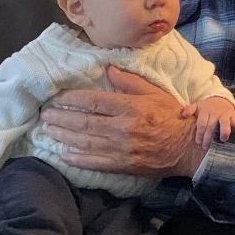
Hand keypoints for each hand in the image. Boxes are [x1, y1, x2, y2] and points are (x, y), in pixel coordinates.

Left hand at [42, 67, 204, 178]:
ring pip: (86, 142)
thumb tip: (108, 68)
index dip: (71, 99)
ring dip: (64, 137)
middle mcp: (123, 128)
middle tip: (45, 115)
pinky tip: (65, 155)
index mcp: (129, 107)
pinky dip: (79, 159)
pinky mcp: (124, 165)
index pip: (93, 102)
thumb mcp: (154, 92)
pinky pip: (96, 163)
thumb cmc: (173, 116)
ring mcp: (122, 149)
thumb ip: (130, 81)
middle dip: (61, 118)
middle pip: (84, 123)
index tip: (56, 97)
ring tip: (48, 131)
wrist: (189, 147)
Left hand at [182, 97, 234, 149]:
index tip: (198, 142)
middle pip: (211, 126)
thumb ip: (190, 110)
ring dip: (224, 132)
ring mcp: (224, 114)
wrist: (222, 99)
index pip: (201, 124)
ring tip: (223, 140)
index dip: (200, 133)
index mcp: (205, 111)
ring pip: (224, 123)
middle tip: (205, 146)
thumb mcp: (198, 106)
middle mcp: (214, 113)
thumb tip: (183, 115)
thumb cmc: (208, 107)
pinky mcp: (233, 115)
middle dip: (208, 137)